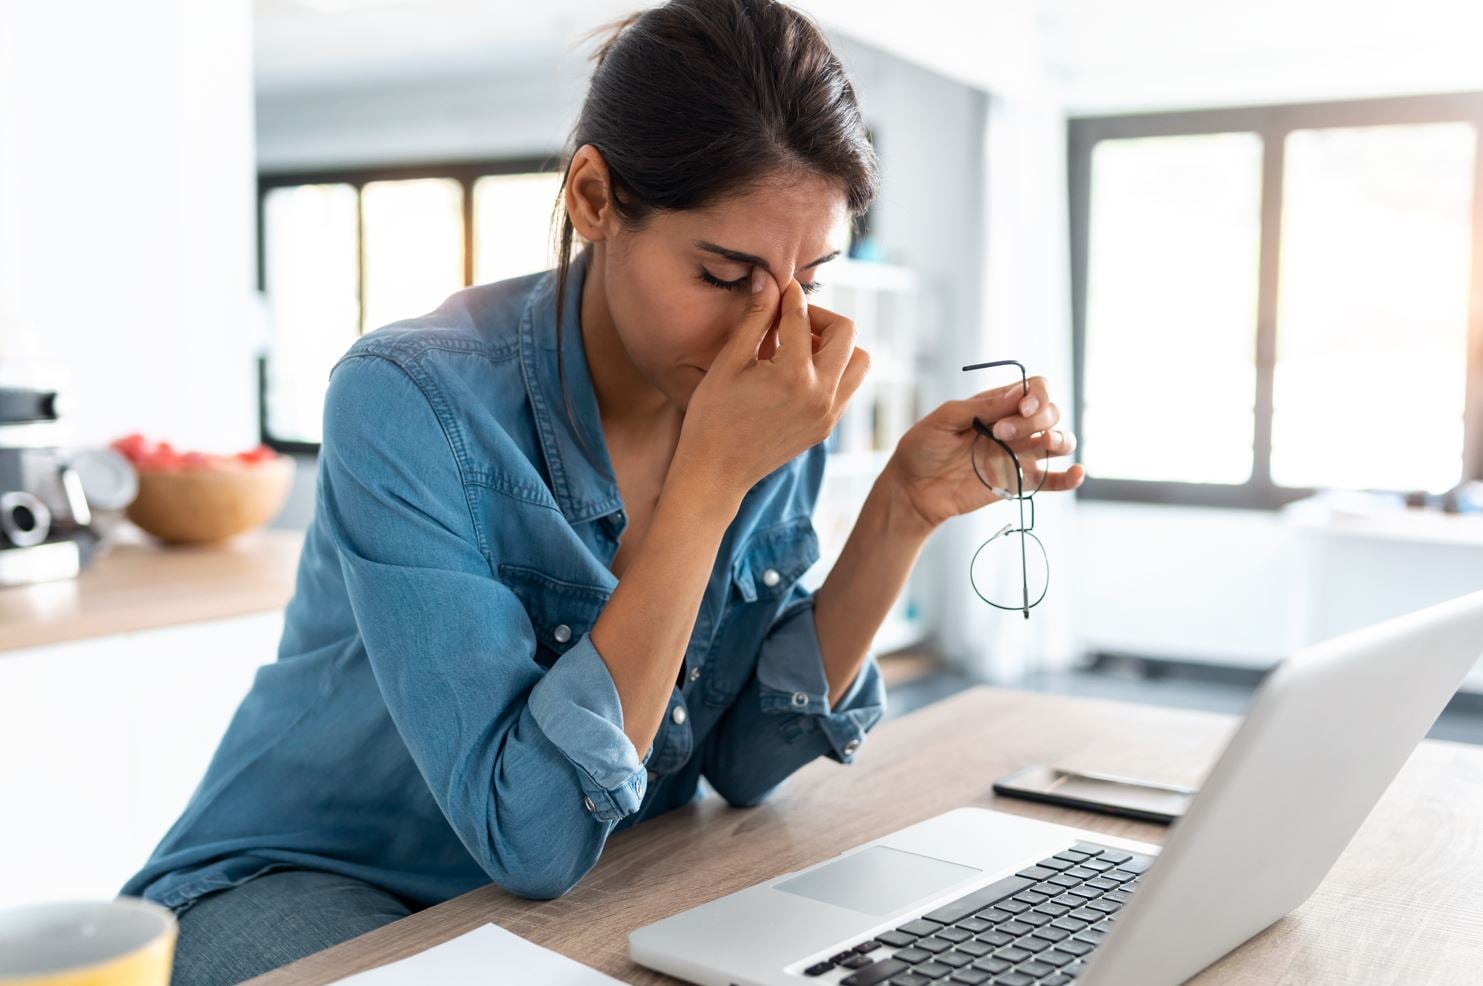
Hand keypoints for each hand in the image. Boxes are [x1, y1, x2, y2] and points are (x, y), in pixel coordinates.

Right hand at [674, 269, 870, 501]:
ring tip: (800, 347)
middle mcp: (821, 394)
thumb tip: (768, 279)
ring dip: (836, 345)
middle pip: (847, 332)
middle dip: (820, 316)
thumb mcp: (729, 362)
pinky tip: (798, 371)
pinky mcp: (827, 427)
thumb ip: (755, 318)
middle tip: (791, 320)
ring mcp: (829, 414)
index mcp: (793, 374)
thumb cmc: (712, 417)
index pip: (802, 316)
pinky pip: (847, 386)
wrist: (716, 473)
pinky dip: (833, 370)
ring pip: (859, 361)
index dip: (789, 294)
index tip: (779, 285)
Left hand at [884, 376, 1084, 530]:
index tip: (1021, 407)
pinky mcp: (1019, 482)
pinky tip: (1076, 473)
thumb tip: (1018, 394)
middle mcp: (1014, 427)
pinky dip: (1069, 477)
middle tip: (1001, 433)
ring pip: (1059, 441)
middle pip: (1050, 413)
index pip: (1035, 389)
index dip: (1037, 395)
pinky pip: (1052, 480)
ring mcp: (1019, 454)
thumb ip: (981, 407)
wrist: (912, 489)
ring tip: (1045, 443)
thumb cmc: (923, 448)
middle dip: (1035, 418)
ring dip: (1060, 439)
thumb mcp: (944, 419)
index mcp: (997, 404)